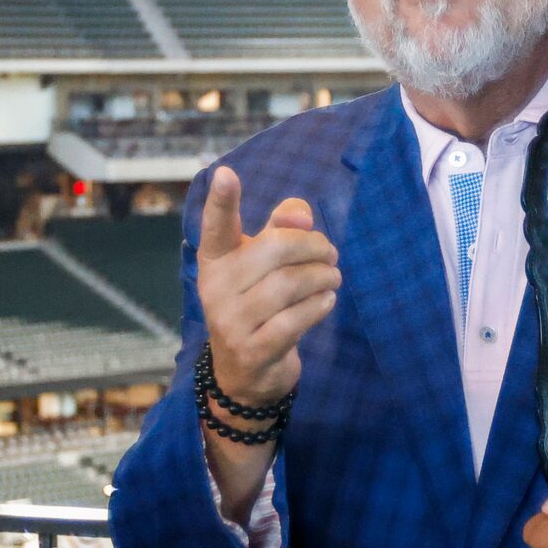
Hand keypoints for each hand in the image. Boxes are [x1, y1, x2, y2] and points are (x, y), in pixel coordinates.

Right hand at [196, 165, 338, 408]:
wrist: (245, 373)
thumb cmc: (258, 303)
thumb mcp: (264, 263)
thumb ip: (281, 228)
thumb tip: (302, 215)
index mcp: (215, 260)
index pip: (216, 226)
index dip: (221, 201)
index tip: (227, 174)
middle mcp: (215, 288)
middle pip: (275, 249)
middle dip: (313, 247)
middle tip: (330, 253)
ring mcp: (231, 322)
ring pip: (289, 285)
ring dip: (323, 277)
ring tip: (332, 277)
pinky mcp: (253, 351)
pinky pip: (295, 320)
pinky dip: (319, 306)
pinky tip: (326, 301)